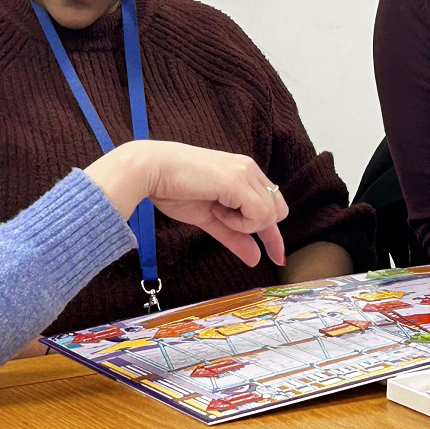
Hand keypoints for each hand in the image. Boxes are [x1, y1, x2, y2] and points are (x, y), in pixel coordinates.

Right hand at [85, 141, 287, 267]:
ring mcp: (245, 173)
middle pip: (278, 210)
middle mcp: (249, 169)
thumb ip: (234, 236)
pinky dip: (240, 222)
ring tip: (216, 211)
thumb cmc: (174, 189)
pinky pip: (258, 213)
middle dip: (258, 228)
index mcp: (243, 174)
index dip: (274, 235)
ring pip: (271, 214)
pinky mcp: (238, 180)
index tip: (277, 258)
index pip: (272, 206)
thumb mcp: (210, 218)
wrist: (151, 170)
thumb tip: (255, 259)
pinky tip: (218, 210)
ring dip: (244, 224)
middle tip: (226, 222)